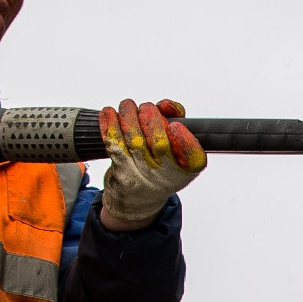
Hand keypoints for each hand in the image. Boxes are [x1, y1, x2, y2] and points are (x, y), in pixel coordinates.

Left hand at [98, 97, 205, 230]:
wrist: (139, 196)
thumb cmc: (161, 163)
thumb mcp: (177, 145)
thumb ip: (176, 118)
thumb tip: (167, 105)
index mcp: (188, 169)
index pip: (193, 157)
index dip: (184, 140)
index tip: (176, 126)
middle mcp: (166, 174)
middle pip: (160, 144)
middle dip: (152, 119)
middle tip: (147, 108)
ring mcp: (143, 173)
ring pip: (135, 140)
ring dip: (129, 116)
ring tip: (128, 106)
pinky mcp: (121, 169)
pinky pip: (114, 144)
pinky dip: (109, 124)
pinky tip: (109, 113)